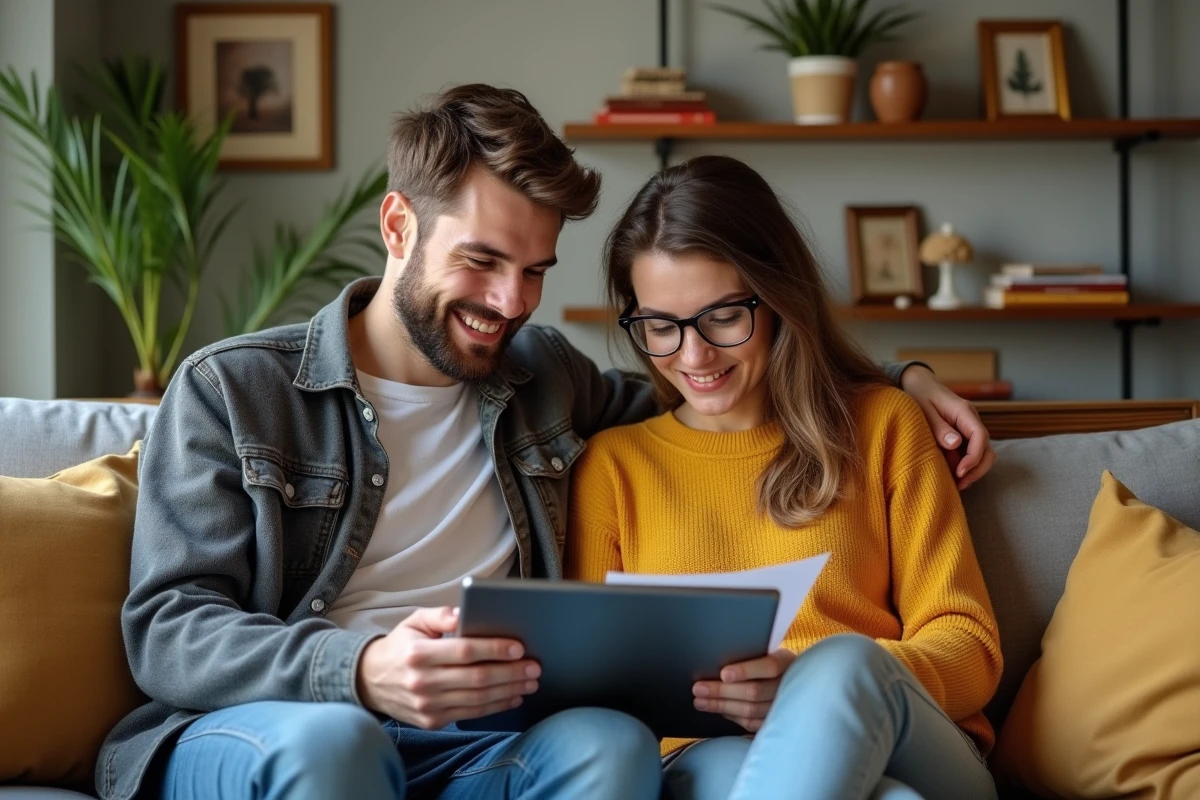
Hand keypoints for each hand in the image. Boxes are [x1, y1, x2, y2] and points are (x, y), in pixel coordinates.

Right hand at [356, 606, 540, 728]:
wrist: (369, 681)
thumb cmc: (401, 645)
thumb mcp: (415, 621)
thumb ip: (442, 615)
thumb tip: (467, 612)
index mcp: (417, 654)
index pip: (463, 651)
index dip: (493, 649)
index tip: (519, 647)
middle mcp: (422, 682)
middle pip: (476, 678)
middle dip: (510, 673)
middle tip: (534, 667)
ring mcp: (427, 705)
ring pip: (477, 700)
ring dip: (508, 691)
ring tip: (529, 682)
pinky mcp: (432, 721)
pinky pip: (471, 714)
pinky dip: (496, 706)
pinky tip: (512, 696)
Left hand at [692, 648, 795, 732]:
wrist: (789, 679)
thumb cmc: (766, 659)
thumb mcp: (764, 650)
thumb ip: (747, 653)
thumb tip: (716, 658)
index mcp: (786, 661)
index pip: (769, 666)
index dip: (746, 671)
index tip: (723, 674)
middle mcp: (789, 685)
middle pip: (754, 691)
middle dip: (722, 691)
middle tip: (698, 689)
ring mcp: (784, 706)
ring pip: (751, 710)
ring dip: (722, 706)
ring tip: (700, 701)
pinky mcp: (776, 721)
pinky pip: (752, 723)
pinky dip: (732, 716)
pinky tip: (718, 710)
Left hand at [900, 365, 995, 489]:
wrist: (919, 383)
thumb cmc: (919, 394)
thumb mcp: (924, 409)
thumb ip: (939, 427)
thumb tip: (955, 443)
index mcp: (964, 411)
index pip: (980, 436)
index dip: (974, 457)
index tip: (960, 472)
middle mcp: (971, 420)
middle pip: (987, 449)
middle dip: (977, 469)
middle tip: (960, 484)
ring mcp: (969, 428)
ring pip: (982, 453)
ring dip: (972, 470)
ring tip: (956, 484)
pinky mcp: (963, 435)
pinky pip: (970, 453)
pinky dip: (964, 465)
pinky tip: (952, 476)